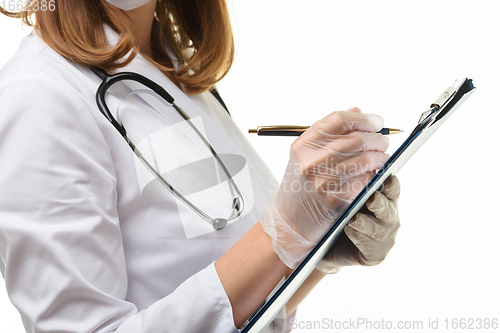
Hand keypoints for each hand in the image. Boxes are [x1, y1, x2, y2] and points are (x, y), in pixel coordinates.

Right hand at [259, 107, 389, 268]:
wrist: (290, 220)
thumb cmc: (300, 185)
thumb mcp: (305, 154)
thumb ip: (329, 132)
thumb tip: (357, 111)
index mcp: (303, 146)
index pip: (339, 120)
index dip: (363, 118)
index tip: (376, 122)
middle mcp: (311, 162)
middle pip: (356, 139)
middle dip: (377, 138)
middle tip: (383, 140)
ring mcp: (324, 182)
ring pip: (365, 160)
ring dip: (380, 157)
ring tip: (382, 157)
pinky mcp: (336, 201)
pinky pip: (365, 182)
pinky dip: (374, 176)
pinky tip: (374, 174)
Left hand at [316, 175, 400, 273]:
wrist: (326, 245)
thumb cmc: (337, 215)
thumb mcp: (343, 198)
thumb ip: (351, 186)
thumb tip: (346, 166)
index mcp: (385, 199)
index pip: (392, 189)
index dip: (391, 184)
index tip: (387, 178)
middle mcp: (389, 218)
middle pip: (388, 209)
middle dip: (379, 204)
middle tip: (371, 199)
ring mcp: (385, 238)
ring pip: (378, 229)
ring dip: (365, 223)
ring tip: (353, 218)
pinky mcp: (376, 255)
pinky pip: (369, 245)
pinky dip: (358, 237)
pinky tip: (349, 230)